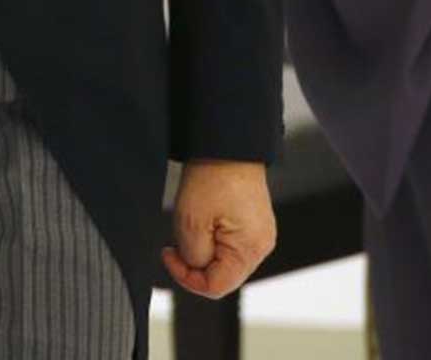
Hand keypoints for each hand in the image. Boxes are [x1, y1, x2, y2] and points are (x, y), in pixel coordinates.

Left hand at [161, 159, 275, 298]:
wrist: (226, 143)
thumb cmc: (212, 178)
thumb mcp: (191, 223)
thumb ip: (194, 258)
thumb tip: (197, 269)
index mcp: (250, 250)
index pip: (215, 287)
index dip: (186, 277)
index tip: (169, 253)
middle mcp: (261, 247)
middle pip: (221, 275)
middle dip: (194, 261)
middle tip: (176, 239)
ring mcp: (259, 234)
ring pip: (223, 259)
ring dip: (202, 248)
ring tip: (192, 221)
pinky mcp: (254, 223)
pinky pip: (229, 243)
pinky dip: (211, 237)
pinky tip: (203, 217)